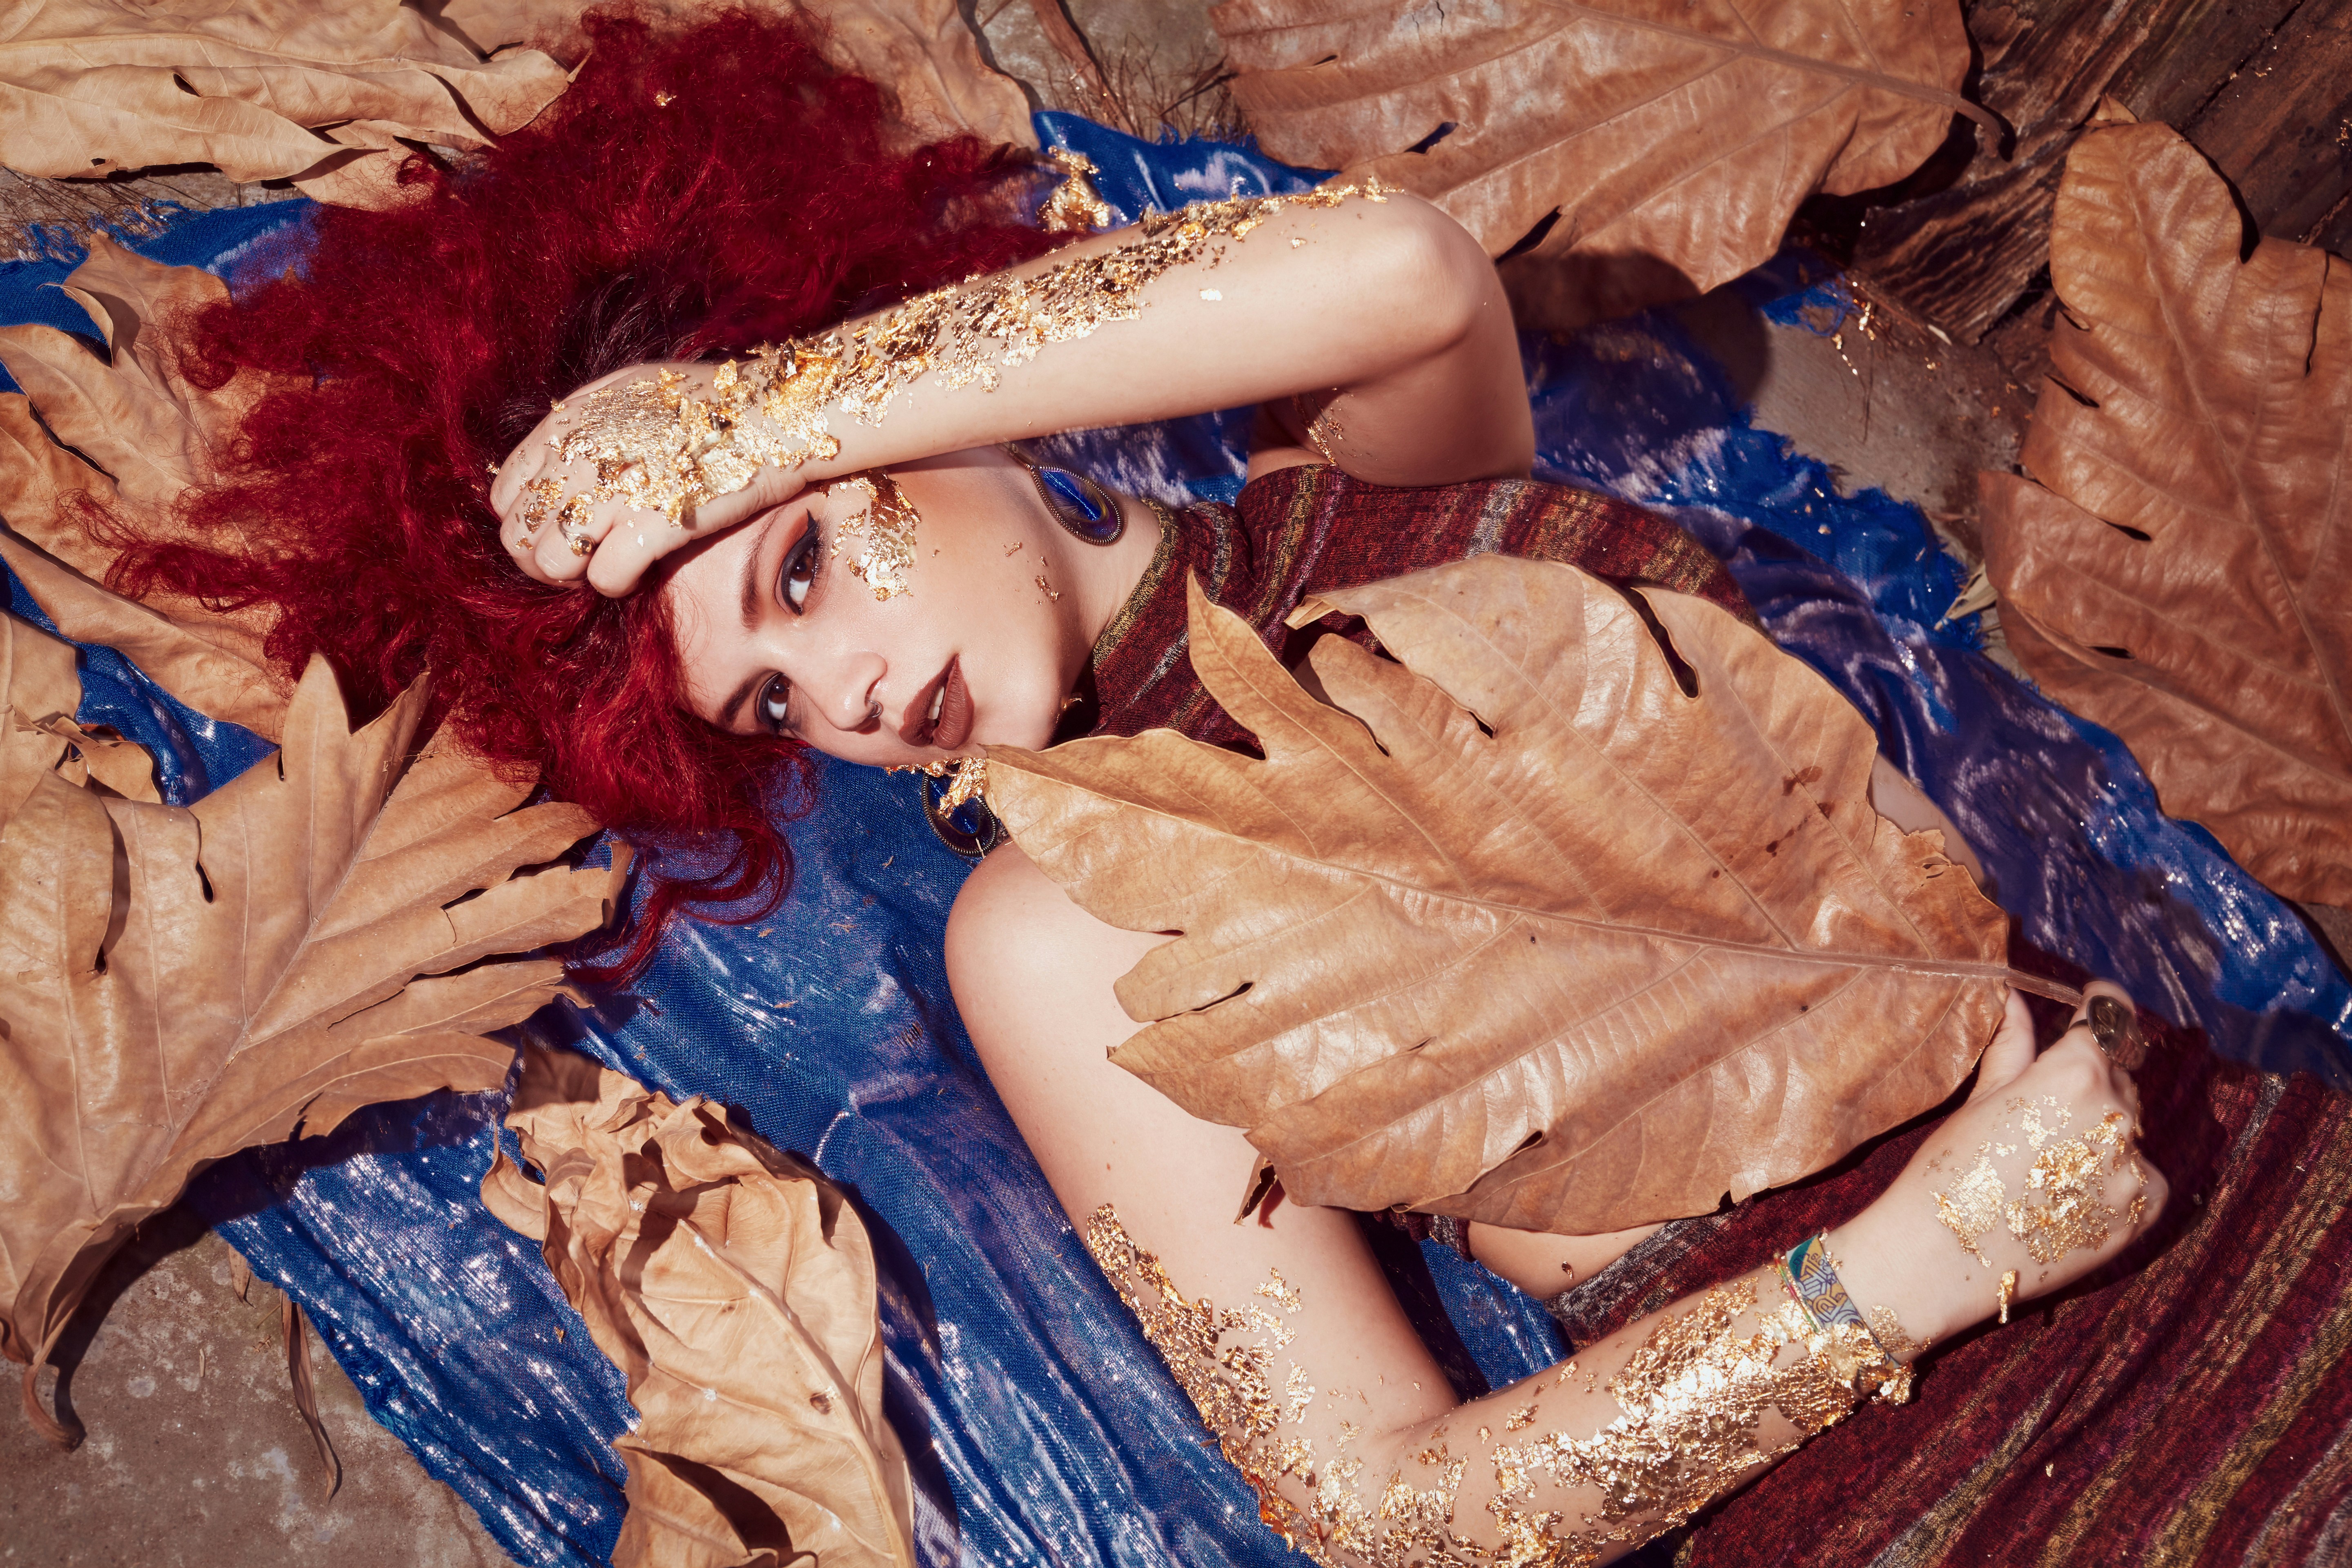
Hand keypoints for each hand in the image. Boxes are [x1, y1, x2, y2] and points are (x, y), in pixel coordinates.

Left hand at [490, 361, 819, 595]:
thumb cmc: (707, 405)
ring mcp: (613, 492)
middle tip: (578, 562)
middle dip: (542, 559)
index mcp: (567, 425)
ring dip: (574, 575)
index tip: (558, 529)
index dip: (526, 523)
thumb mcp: (627, 395)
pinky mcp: (652, 525)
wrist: (773, 413)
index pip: (505, 495)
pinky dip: (616, 583)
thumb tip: (554, 474)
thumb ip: (581, 429)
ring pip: (549, 563)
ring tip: (605, 565)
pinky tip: (638, 571)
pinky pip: (603, 579)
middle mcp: (579, 457)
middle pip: (518, 536)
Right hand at [1833, 982, 2165, 1349]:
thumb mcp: (1980, 1100)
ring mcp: (2137, 1167)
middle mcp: (2117, 1115)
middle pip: (2120, 1078)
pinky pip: (2142, 1175)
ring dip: (2101, 1131)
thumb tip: (2014, 999)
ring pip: (2130, 1128)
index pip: (2110, 1020)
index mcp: (2076, 1074)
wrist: (1942, 1259)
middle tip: (2044, 1108)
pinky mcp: (2145, 1212)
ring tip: (2049, 1160)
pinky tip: (2068, 1194)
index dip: (2103, 1004)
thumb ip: (2012, 1047)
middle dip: (2091, 1080)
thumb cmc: (1949, 1172)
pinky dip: (2115, 1177)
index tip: (2097, 998)